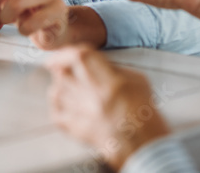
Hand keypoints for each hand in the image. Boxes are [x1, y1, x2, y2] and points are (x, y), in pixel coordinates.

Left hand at [47, 46, 169, 170]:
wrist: (143, 146)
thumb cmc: (144, 114)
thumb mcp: (137, 81)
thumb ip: (115, 69)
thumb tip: (97, 63)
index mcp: (110, 82)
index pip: (80, 57)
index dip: (66, 53)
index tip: (61, 54)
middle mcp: (92, 97)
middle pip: (63, 74)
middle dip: (60, 69)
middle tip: (61, 68)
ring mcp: (82, 114)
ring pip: (56, 92)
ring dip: (59, 87)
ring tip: (67, 87)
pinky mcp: (76, 130)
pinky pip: (56, 113)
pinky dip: (56, 106)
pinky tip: (63, 103)